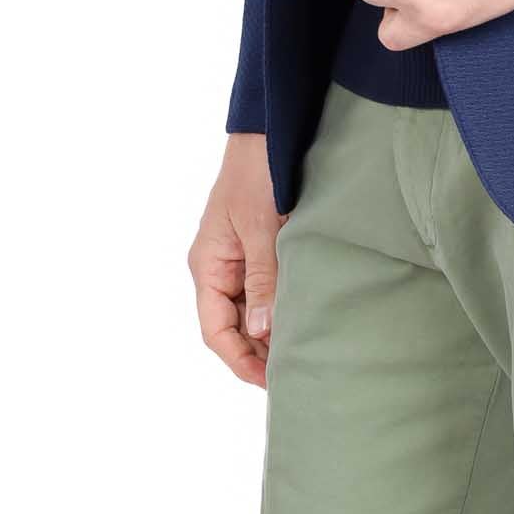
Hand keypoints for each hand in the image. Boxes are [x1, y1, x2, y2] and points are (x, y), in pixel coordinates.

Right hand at [188, 134, 283, 388]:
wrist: (271, 132)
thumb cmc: (259, 172)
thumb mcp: (262, 228)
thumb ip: (264, 281)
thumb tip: (264, 332)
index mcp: (208, 266)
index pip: (215, 331)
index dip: (240, 361)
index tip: (270, 381)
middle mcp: (219, 271)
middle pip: (233, 330)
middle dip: (259, 354)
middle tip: (297, 373)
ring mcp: (238, 265)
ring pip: (251, 317)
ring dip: (273, 336)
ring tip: (305, 354)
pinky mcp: (259, 257)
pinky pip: (266, 296)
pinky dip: (282, 314)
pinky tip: (305, 325)